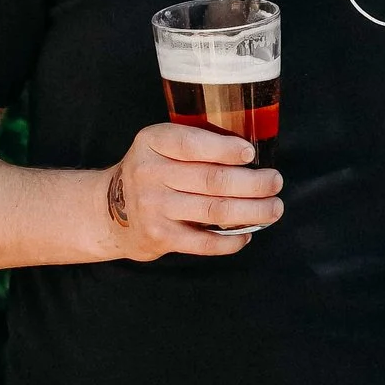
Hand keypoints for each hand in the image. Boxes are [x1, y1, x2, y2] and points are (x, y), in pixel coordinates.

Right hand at [101, 122, 280, 258]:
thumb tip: (251, 154)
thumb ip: (194, 144)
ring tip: (273, 209)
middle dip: (253, 183)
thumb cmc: (151, 173)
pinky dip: (231, 240)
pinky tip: (247, 234)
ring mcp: (153, 208)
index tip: (251, 154)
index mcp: (152, 142)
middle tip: (275, 182)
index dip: (225, 149)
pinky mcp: (159, 237)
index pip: (191, 143)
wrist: (109, 211)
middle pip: (212, 180)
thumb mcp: (160, 146)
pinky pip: (204, 242)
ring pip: (214, 211)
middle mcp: (149, 173)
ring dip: (252, 211)